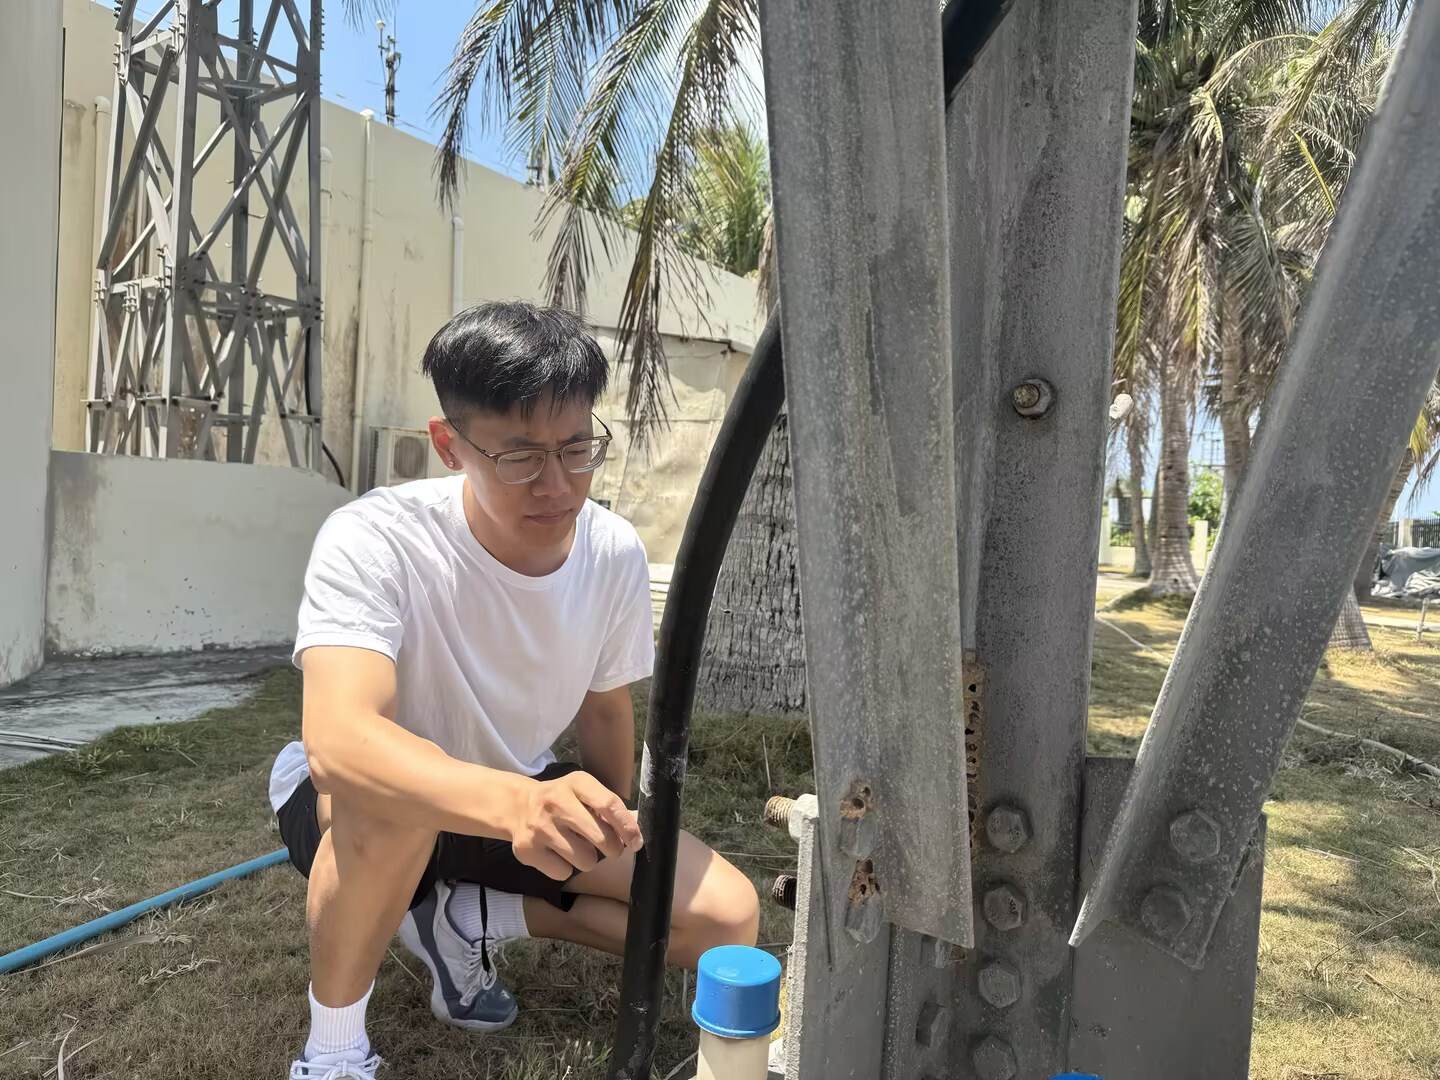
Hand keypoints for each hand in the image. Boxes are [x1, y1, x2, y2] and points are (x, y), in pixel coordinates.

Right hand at [510, 770, 642, 879]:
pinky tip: (557, 853)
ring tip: (577, 847)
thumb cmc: (563, 801)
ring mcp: (540, 827)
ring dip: (587, 859)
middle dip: (612, 848)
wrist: (518, 806)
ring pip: (585, 861)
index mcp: (576, 783)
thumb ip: (610, 807)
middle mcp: (556, 802)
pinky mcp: (527, 850)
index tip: (636, 842)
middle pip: (601, 838)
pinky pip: (563, 873)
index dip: (627, 827)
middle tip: (608, 846)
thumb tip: (638, 825)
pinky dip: (565, 868)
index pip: (609, 805)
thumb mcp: (585, 793)